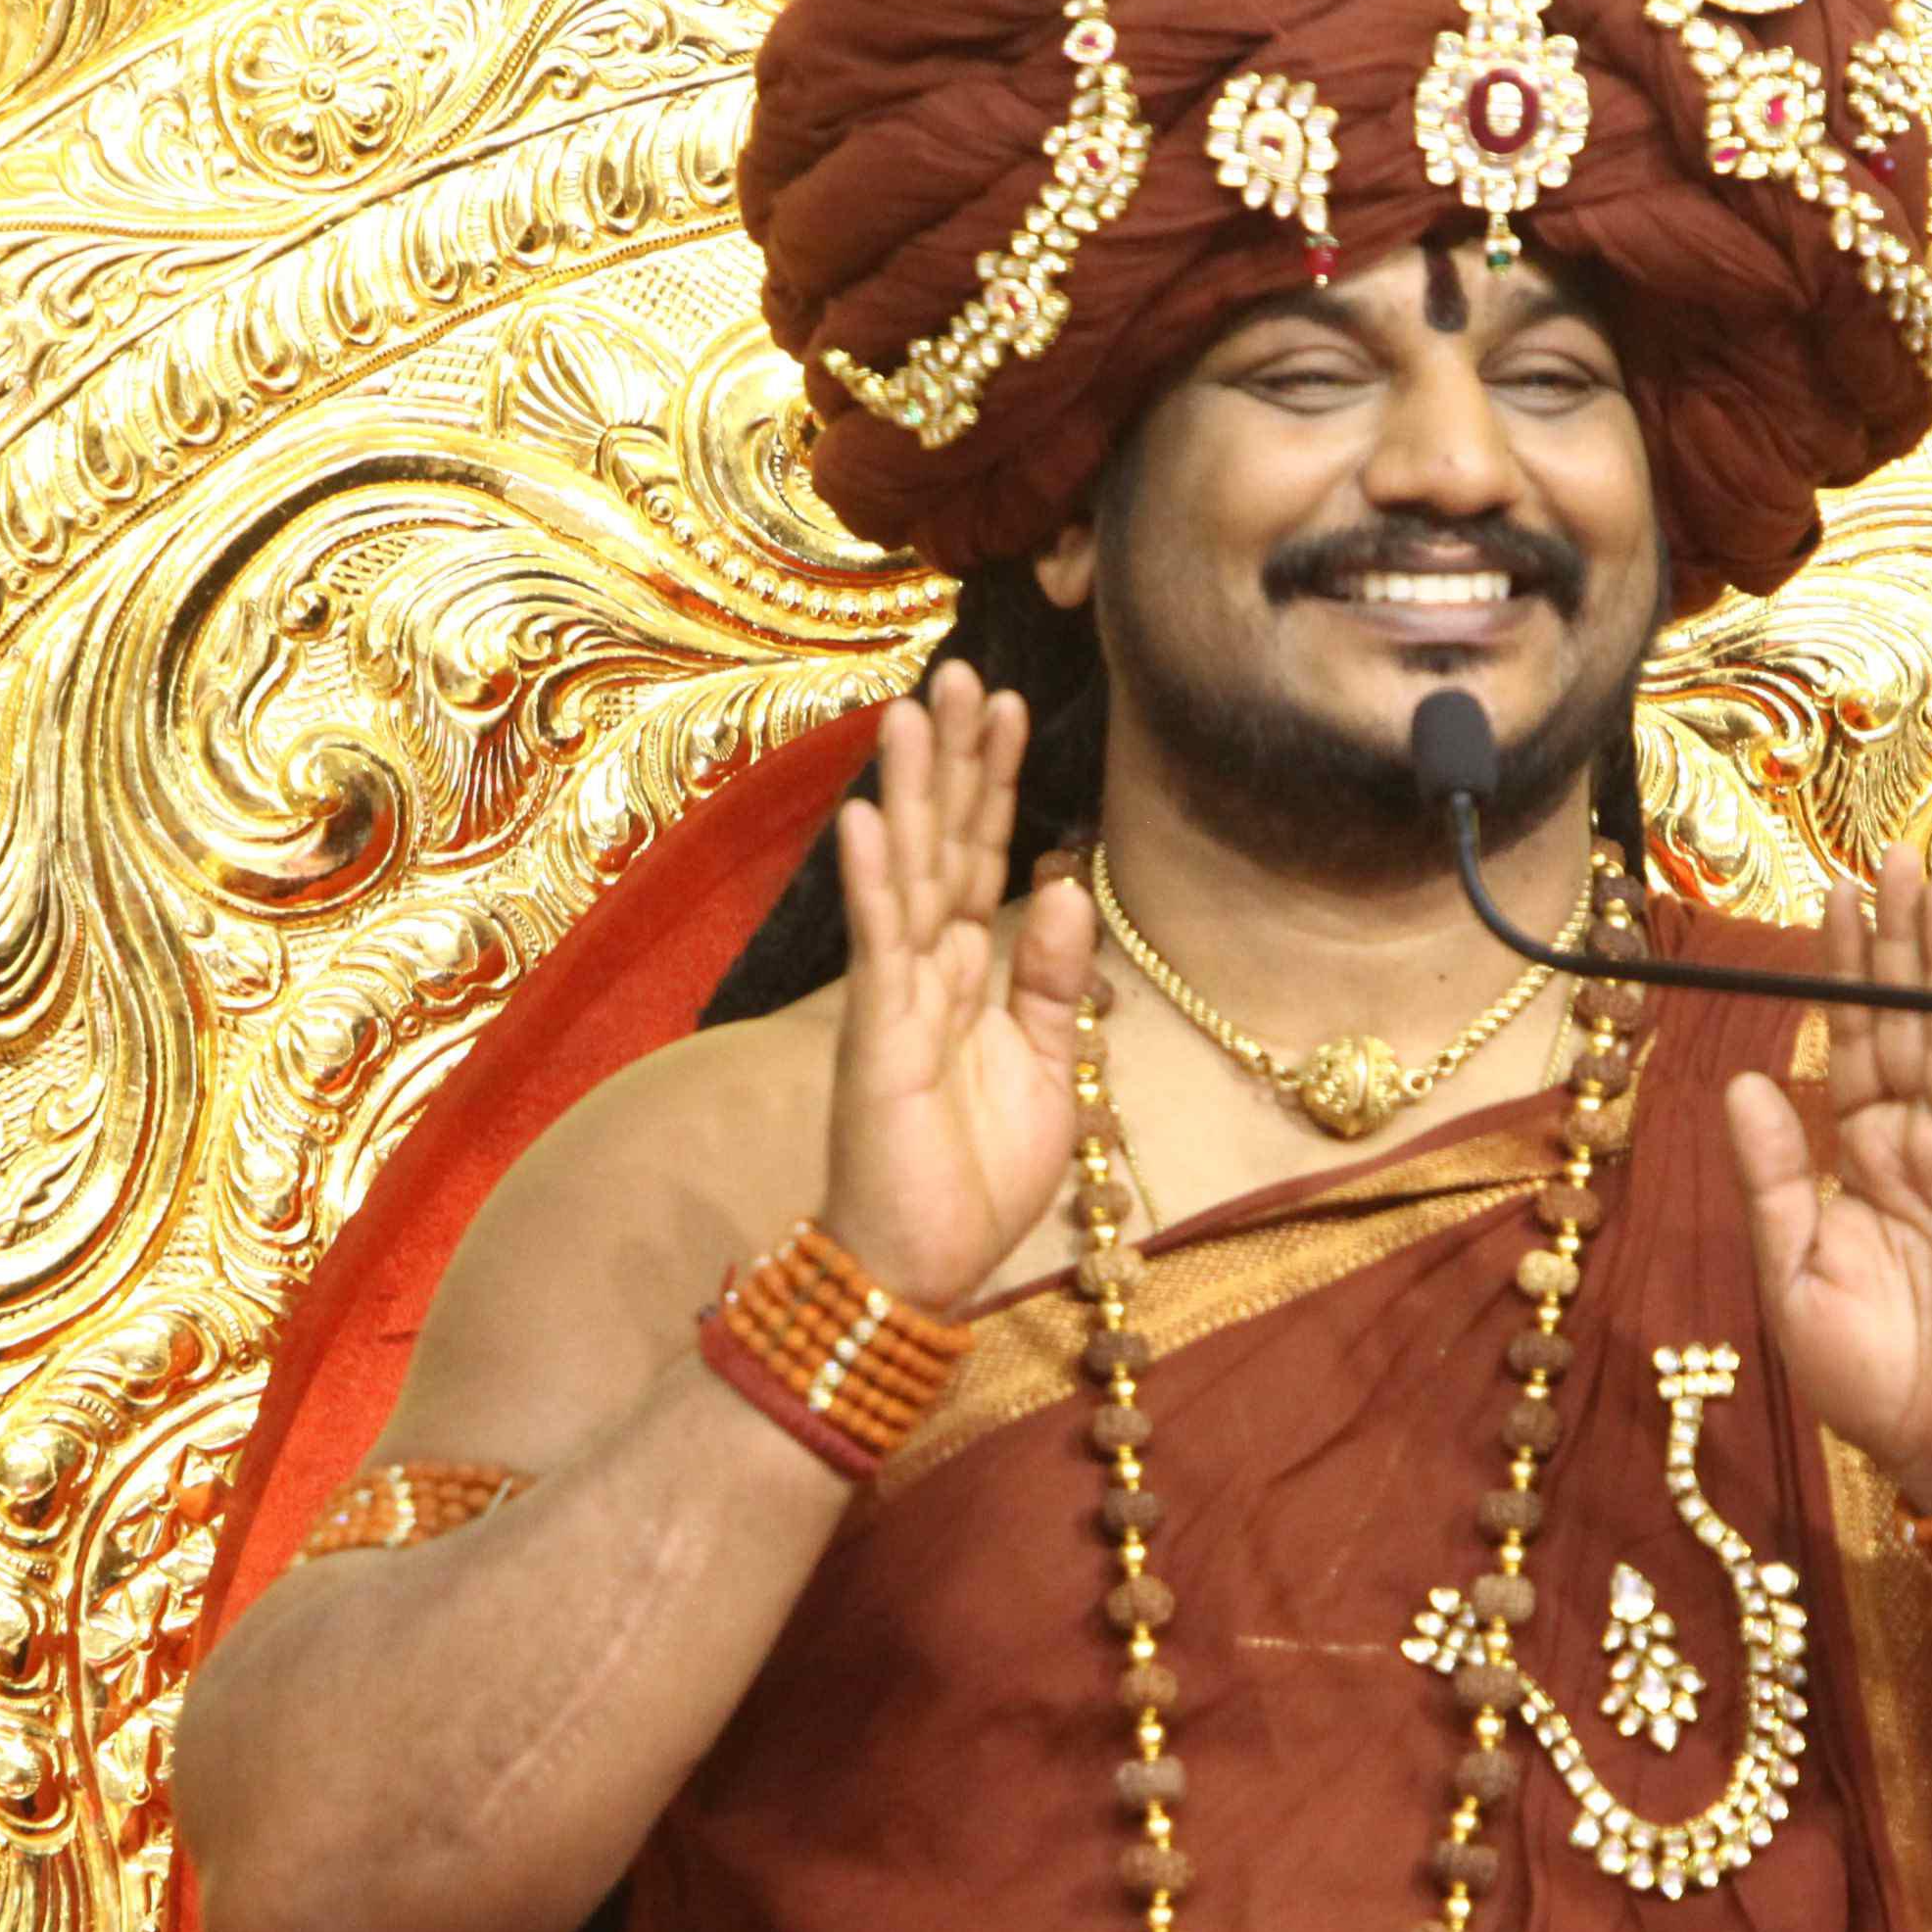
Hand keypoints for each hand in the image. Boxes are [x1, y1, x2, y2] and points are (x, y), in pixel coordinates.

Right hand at [819, 662, 1092, 1307]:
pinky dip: (875, 882)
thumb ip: (1049, 978)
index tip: (1008, 705)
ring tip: (910, 708)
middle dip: (953, 757)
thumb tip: (1060, 885)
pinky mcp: (877, 1037)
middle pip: (944, 842)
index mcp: (967, 975)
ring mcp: (896, 998)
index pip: (983, 858)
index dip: (996, 783)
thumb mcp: (1045, 1067)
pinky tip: (871, 819)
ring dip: (910, 791)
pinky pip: (879, 947)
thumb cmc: (973, 1174)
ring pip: (908, 874)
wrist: (923, 1262)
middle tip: (961, 669)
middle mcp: (924, 969)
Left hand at [1723, 848, 1931, 1510]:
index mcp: (1863, 1161)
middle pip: (1914, 1027)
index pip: (1854, 1045)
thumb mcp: (1794, 1274)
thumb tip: (1745, 1081)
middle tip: (1898, 858)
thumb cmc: (1872, 1380)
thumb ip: (1775, 1178)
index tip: (1836, 897)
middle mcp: (1924, 1150)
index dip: (1847, 973)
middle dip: (1905, 944)